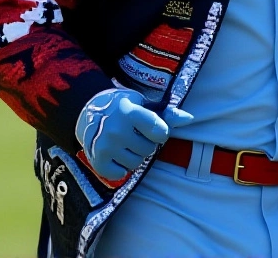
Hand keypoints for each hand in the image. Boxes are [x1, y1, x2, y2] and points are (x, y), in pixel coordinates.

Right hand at [74, 88, 193, 181]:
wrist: (88, 112)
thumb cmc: (123, 107)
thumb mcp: (144, 104)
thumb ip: (166, 114)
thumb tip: (190, 119)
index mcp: (130, 112)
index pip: (160, 131)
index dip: (161, 133)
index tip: (154, 129)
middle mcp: (116, 130)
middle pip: (148, 149)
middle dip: (146, 144)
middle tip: (135, 135)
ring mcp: (105, 146)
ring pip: (135, 163)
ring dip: (134, 156)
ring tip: (126, 144)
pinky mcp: (97, 160)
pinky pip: (119, 174)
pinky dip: (121, 168)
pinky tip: (116, 155)